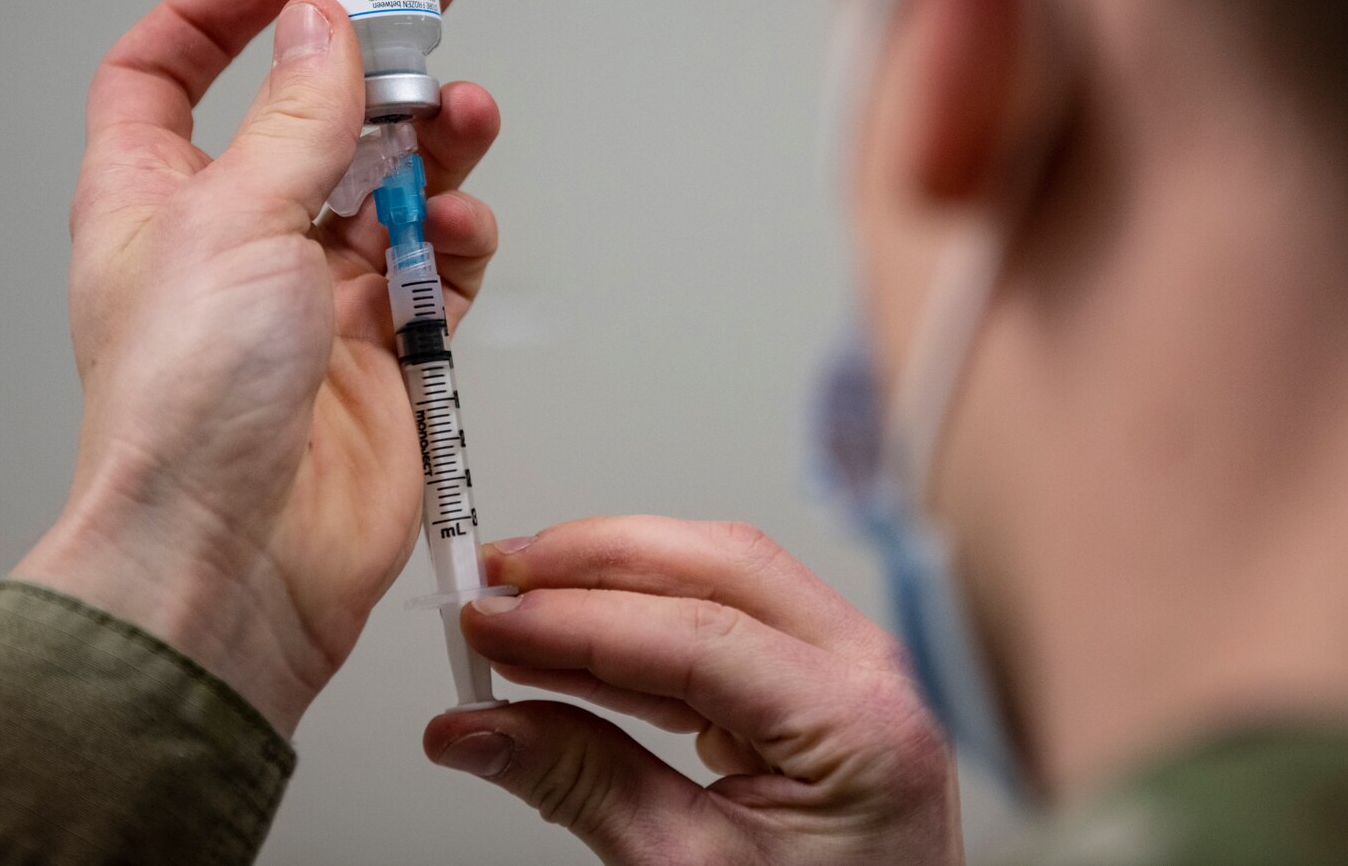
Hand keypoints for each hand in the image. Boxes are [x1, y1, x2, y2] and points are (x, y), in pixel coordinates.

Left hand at [13, 0, 498, 734]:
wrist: (239, 560)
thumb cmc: (188, 412)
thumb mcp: (235, 223)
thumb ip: (297, 117)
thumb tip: (324, 26)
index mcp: (157, 199)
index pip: (165, 75)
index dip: (219, 12)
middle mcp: (234, 238)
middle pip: (310, 110)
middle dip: (378, 48)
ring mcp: (310, 294)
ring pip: (390, 182)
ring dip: (434, 145)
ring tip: (465, 123)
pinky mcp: (381, 352)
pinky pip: (434, 269)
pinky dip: (457, 244)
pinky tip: (458, 242)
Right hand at [423, 517, 961, 863]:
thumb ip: (579, 785)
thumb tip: (475, 727)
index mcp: (860, 723)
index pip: (702, 631)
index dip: (578, 616)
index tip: (489, 616)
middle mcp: (872, 675)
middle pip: (719, 568)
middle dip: (593, 563)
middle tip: (494, 577)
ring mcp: (851, 673)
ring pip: (720, 579)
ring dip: (608, 583)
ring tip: (514, 602)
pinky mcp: (817, 688)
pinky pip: (722, 626)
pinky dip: (636, 629)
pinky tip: (567, 643)